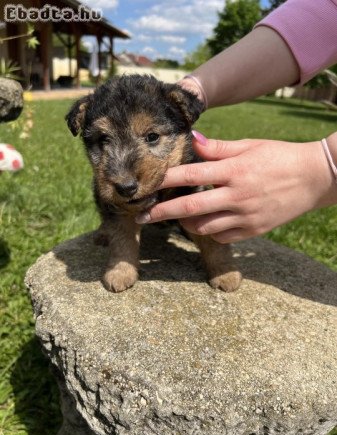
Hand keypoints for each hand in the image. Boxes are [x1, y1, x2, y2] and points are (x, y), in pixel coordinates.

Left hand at [135, 133, 336, 242]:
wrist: (314, 178)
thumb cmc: (279, 157)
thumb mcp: (249, 146)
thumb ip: (217, 147)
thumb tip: (192, 140)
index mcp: (234, 170)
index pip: (190, 174)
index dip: (164, 180)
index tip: (145, 184)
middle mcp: (237, 196)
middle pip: (189, 207)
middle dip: (161, 212)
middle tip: (142, 216)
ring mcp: (245, 216)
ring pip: (203, 227)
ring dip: (184, 223)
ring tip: (175, 217)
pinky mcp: (253, 231)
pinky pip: (222, 237)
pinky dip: (208, 231)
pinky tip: (205, 223)